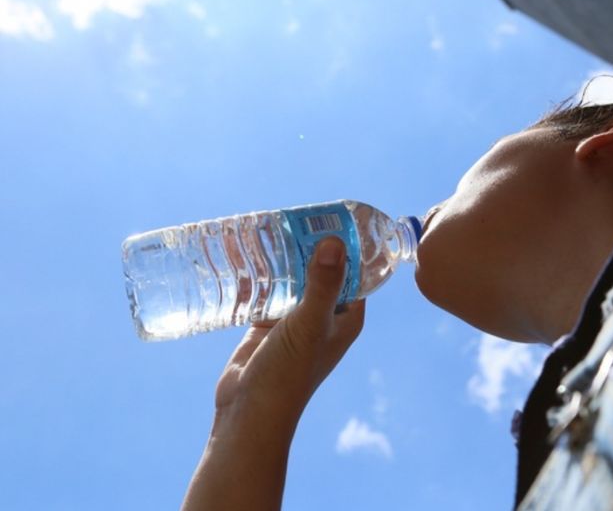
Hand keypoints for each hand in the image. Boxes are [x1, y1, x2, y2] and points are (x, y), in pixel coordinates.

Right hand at [181, 237, 364, 510]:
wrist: (248, 415)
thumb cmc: (288, 374)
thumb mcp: (308, 324)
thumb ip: (322, 284)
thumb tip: (335, 242)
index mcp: (347, 316)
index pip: (356, 269)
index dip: (347, 242)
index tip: (330, 213)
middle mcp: (324, 315)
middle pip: (320, 268)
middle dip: (306, 244)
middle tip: (289, 215)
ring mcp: (295, 320)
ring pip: (291, 277)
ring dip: (280, 256)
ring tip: (263, 225)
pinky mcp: (267, 325)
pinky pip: (265, 290)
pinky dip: (257, 274)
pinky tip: (240, 252)